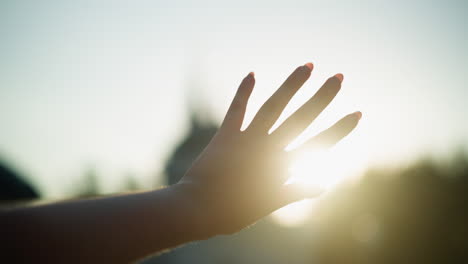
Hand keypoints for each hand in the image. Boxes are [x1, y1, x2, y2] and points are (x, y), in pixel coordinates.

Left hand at [177, 63, 360, 236]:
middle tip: (339, 77)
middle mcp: (269, 148)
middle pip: (302, 118)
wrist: (199, 209)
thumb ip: (295, 191)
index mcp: (282, 166)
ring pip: (274, 106)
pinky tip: (253, 74)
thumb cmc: (234, 212)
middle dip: (322, 97)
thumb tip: (324, 186)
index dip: (340, 129)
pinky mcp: (227, 134)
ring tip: (308, 66)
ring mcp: (248, 139)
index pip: (319, 144)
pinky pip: (237, 109)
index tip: (358, 113)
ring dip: (292, 85)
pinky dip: (244, 91)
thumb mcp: (269, 204)